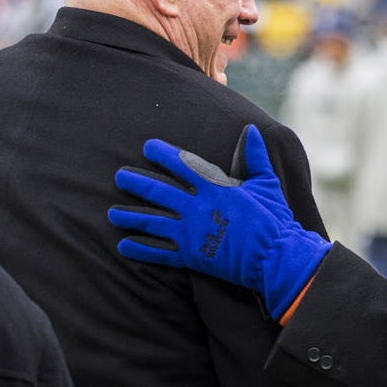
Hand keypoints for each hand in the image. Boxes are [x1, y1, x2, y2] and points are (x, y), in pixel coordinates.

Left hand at [108, 125, 330, 318]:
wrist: (275, 257)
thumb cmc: (274, 219)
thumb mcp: (266, 182)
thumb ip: (255, 155)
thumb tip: (250, 129)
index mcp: (215, 188)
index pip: (182, 165)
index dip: (163, 155)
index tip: (148, 147)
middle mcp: (197, 208)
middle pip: (159, 192)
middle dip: (137, 183)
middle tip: (119, 176)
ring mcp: (191, 233)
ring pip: (152, 222)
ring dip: (130, 216)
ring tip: (111, 214)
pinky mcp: (191, 257)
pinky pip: (159, 253)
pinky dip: (141, 249)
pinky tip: (124, 246)